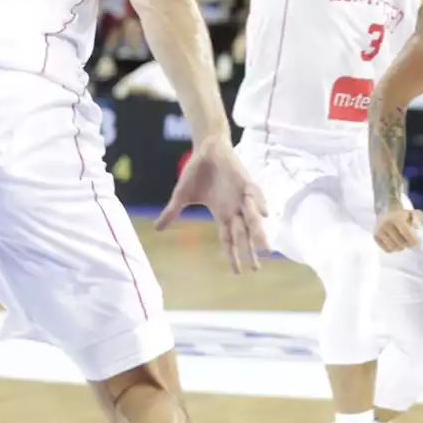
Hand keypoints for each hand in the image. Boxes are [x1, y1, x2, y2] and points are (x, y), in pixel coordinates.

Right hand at [156, 137, 268, 273]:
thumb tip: (156, 229)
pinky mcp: (245, 182)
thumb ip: (172, 213)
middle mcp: (234, 209)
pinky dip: (260, 204)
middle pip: (243, 235)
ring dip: (258, 233)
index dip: (232, 255)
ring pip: (252, 219)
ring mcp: (241, 197)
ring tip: (266, 248)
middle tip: (255, 269)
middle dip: (249, 251)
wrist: (206, 150)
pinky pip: (254, 195)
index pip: (228, 240)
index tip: (237, 273)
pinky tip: (265, 214)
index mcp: (221, 215)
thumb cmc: (196, 173)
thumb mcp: (181, 196)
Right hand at [374, 205, 422, 253]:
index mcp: (397, 219)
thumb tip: (418, 228)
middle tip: (409, 242)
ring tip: (402, 243)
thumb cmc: (402, 215)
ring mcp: (380, 231)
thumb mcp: (413, 214)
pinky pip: (387, 249)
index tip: (416, 243)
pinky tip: (394, 243)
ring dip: (400, 247)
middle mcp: (387, 225)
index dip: (414, 241)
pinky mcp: (375, 236)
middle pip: (401, 243)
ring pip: (393, 248)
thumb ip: (418, 220)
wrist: (386, 211)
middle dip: (407, 244)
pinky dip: (392, 249)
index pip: (407, 234)